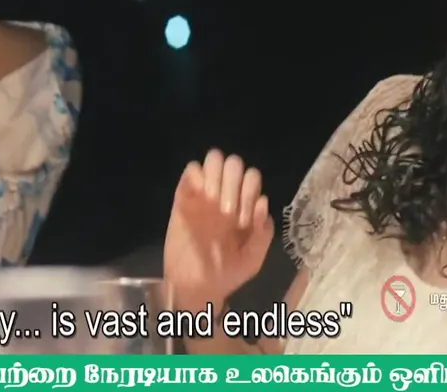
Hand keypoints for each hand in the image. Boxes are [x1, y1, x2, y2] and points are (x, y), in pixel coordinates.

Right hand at [163, 150, 273, 313]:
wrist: (197, 288)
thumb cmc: (227, 274)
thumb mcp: (252, 260)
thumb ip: (263, 233)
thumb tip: (262, 202)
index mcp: (245, 206)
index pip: (252, 177)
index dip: (249, 192)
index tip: (241, 221)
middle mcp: (226, 194)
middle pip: (234, 162)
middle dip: (233, 182)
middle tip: (226, 213)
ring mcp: (204, 194)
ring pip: (213, 159)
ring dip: (216, 176)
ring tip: (211, 202)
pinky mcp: (183, 198)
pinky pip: (190, 170)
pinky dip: (196, 176)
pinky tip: (199, 197)